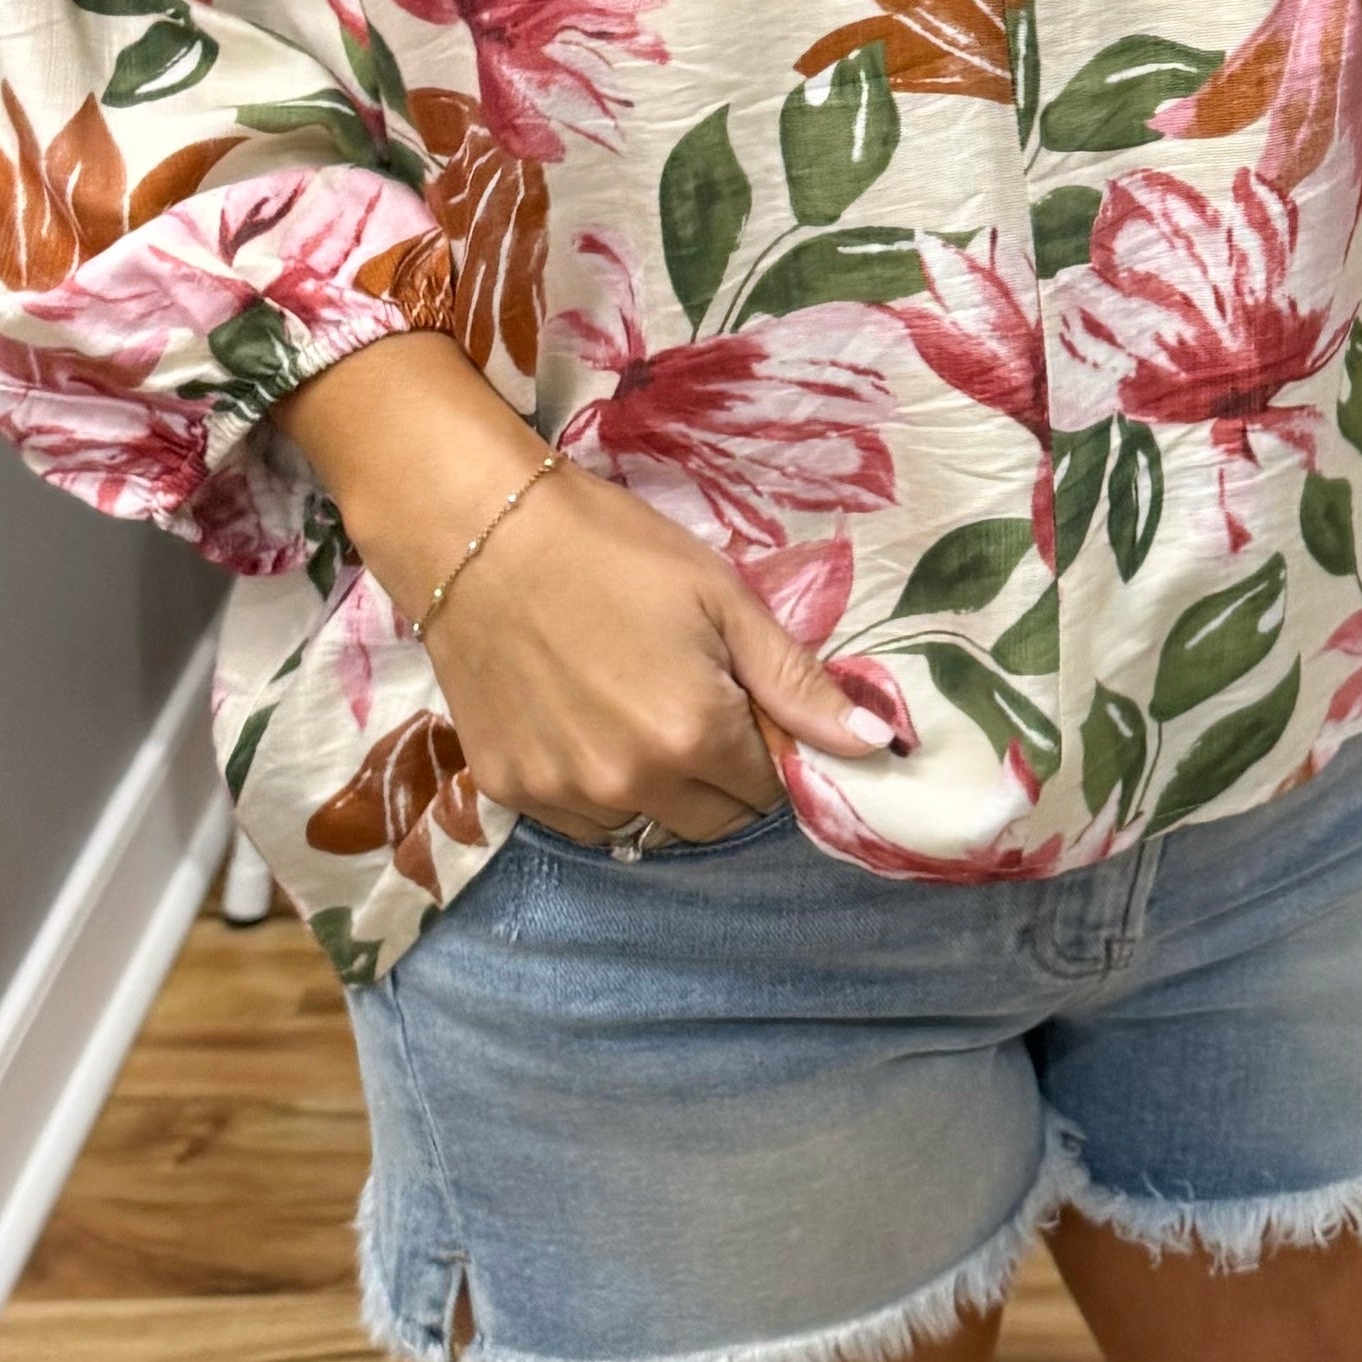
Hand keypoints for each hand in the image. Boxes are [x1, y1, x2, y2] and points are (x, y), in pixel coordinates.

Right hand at [429, 459, 897, 845]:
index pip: (767, 788)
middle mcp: (631, 783)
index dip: (764, 745)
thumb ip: (798, 683)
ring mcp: (564, 794)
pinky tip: (585, 726)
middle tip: (694, 704)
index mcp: (695, 734)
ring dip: (658, 789)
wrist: (480, 533)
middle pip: (712, 822)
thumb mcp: (721, 598)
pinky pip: (581, 822)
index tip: (743, 701)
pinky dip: (598, 792)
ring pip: (644, 828)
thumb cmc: (613, 549)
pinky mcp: (509, 790)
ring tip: (634, 710)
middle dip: (721, 776)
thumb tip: (881, 745)